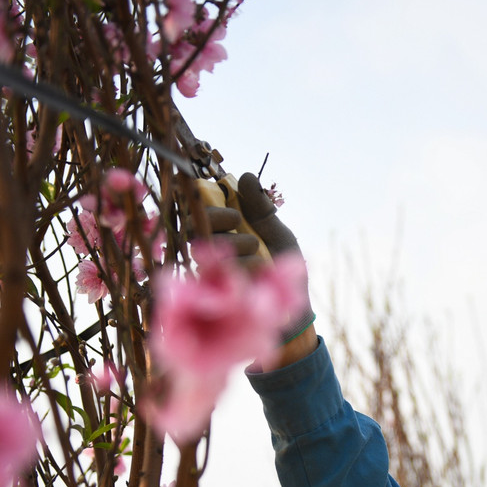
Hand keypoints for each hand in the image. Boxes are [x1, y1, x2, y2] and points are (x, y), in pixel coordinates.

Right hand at [184, 172, 317, 366]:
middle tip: (238, 222)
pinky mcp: (209, 292)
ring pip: (205, 243)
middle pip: (193, 221)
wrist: (293, 311)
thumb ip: (260, 207)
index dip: (207, 199)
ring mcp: (206, 270)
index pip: (200, 206)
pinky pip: (216, 270)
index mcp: (223, 230)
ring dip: (235, 242)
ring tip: (258, 252)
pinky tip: (258, 271)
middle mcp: (209, 247)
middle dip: (217, 217)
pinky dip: (241, 267)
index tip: (234, 207)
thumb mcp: (278, 233)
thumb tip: (244, 175)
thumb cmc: (283, 270)